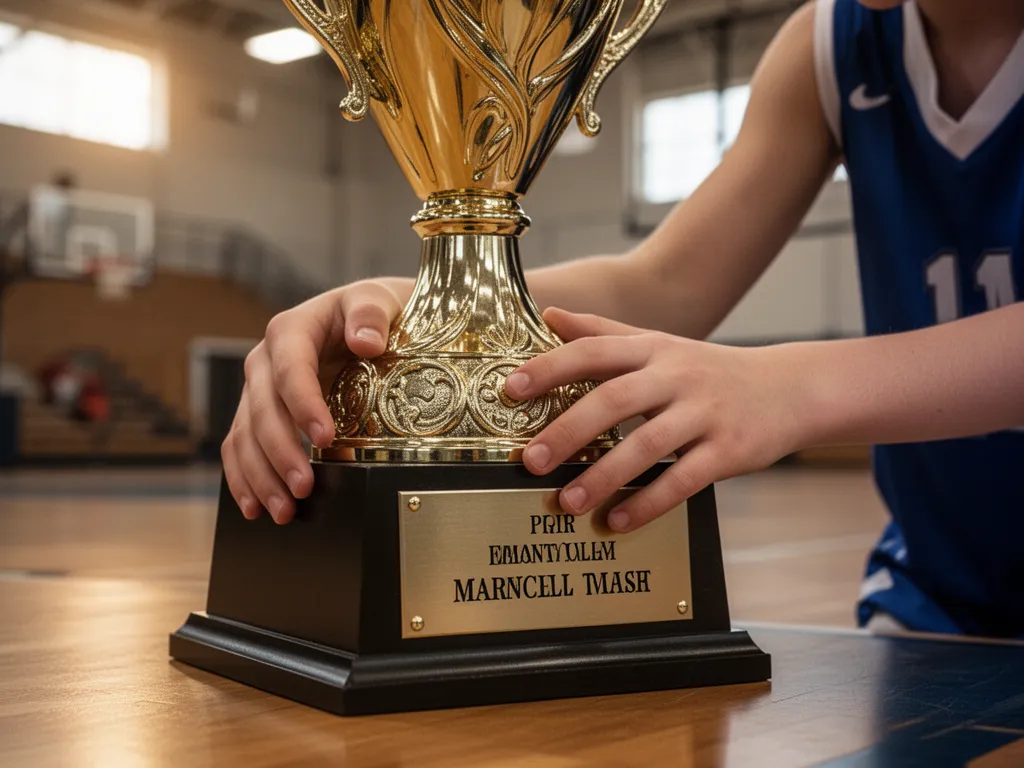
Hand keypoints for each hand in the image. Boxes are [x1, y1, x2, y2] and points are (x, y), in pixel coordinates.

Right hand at [222, 279, 407, 523]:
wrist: (369, 321)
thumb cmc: (374, 311)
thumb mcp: (379, 299)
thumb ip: (371, 312)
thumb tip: (366, 339)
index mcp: (292, 329)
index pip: (290, 369)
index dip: (303, 405)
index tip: (324, 437)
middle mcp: (266, 361)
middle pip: (264, 410)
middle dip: (281, 453)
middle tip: (304, 487)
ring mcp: (259, 390)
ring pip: (246, 436)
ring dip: (261, 476)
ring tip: (283, 510)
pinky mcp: (260, 414)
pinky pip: (240, 447)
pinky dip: (245, 479)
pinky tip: (255, 507)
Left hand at [504, 308, 810, 532]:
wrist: (789, 390)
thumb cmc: (708, 371)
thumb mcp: (659, 344)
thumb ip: (603, 333)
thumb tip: (549, 315)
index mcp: (653, 349)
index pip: (594, 351)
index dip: (550, 367)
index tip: (510, 389)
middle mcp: (676, 376)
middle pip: (614, 400)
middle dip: (568, 431)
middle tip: (530, 461)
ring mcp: (705, 413)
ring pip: (647, 445)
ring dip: (603, 476)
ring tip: (566, 502)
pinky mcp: (729, 451)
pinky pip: (683, 480)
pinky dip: (648, 504)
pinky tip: (616, 522)